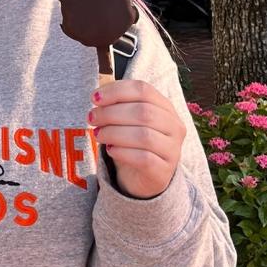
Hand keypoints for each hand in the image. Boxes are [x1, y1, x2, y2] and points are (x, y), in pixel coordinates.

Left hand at [88, 80, 185, 198]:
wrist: (143, 176)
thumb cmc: (132, 142)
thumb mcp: (127, 120)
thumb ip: (116, 106)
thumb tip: (97, 98)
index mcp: (165, 107)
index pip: (143, 90)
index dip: (116, 91)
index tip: (95, 98)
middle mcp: (174, 126)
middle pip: (143, 112)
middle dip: (111, 113)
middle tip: (92, 118)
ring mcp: (172, 149)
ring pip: (144, 136)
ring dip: (114, 133)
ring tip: (98, 135)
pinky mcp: (163, 171)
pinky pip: (144, 158)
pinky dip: (122, 152)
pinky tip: (110, 150)